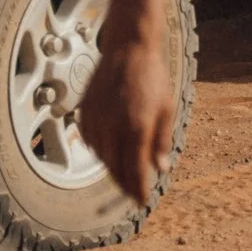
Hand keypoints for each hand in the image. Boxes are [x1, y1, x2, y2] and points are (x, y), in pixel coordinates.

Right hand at [78, 30, 176, 206]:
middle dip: (125, 184)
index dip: (138, 189)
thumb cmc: (152, 77)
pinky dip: (99, 151)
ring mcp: (95, 120)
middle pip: (115, 168)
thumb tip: (160, 168)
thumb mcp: (167, 108)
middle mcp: (113, 127)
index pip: (134, 170)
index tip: (142, 201)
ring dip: (113, 168)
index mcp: (136, 127)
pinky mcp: (84, 113)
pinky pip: (90, 142)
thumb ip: (161, 140)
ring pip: (101, 157)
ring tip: (125, 172)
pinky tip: (110, 151)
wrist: (128, 49)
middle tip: (133, 193)